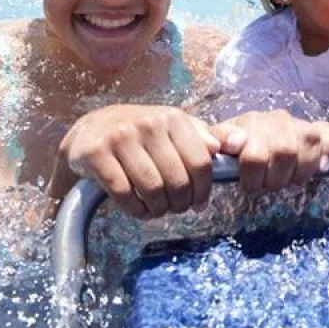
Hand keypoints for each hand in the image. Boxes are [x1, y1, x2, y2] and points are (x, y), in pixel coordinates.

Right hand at [59, 105, 218, 218]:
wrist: (89, 129)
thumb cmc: (140, 133)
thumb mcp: (173, 129)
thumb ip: (205, 136)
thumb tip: (239, 142)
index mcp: (172, 117)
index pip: (201, 163)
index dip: (203, 190)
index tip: (198, 202)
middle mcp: (148, 123)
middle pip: (178, 181)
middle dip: (179, 204)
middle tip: (174, 208)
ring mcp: (120, 137)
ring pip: (152, 190)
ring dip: (158, 209)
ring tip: (156, 209)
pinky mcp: (96, 153)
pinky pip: (124, 194)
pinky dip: (135, 209)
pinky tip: (137, 208)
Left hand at [214, 110, 328, 193]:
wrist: (253, 134)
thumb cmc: (236, 144)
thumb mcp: (219, 141)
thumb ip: (220, 138)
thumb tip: (233, 143)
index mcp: (251, 122)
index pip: (254, 156)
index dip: (253, 177)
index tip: (249, 185)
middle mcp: (277, 119)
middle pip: (284, 153)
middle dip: (275, 179)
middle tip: (267, 185)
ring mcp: (298, 124)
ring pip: (309, 143)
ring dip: (299, 172)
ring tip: (288, 182)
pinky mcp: (317, 130)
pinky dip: (328, 152)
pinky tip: (321, 168)